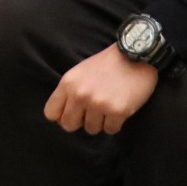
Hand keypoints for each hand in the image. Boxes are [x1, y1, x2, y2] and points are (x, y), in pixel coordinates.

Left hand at [44, 43, 159, 133]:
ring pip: (91, 129)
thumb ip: (68, 92)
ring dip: (100, 121)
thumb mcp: (79, 72)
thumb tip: (62, 117)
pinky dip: (115, 123)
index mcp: (68, 83)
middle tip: (92, 112)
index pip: (51, 113)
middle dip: (80, 121)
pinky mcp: (117, 111)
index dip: (62, 115)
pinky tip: (119, 108)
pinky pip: (110, 130)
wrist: (135, 55)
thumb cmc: (106, 65)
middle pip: (69, 125)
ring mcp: (99, 104)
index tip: (73, 112)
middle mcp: (80, 94)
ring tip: (108, 105)